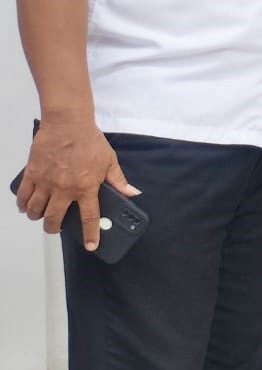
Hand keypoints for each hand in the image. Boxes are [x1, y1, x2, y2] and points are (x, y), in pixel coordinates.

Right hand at [15, 115, 137, 251]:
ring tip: (39, 217)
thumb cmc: (90, 140)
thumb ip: (118, 180)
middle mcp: (64, 189)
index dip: (90, 234)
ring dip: (37, 216)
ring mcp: (46, 182)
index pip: (89, 217)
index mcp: (86, 188)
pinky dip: (22, 204)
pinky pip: (23, 195)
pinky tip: (24, 206)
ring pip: (36, 209)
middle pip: (54, 218)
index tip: (91, 246)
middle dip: (53, 228)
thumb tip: (131, 193)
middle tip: (54, 229)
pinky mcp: (32, 174)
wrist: (67, 124)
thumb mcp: (110, 160)